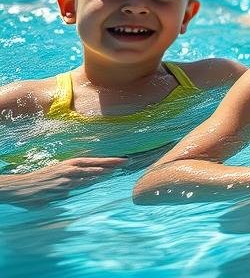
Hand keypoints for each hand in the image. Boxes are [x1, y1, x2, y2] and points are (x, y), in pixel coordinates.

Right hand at [3, 156, 125, 201]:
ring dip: (101, 177)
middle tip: (127, 163)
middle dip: (111, 167)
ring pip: (87, 180)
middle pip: (95, 169)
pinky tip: (88, 185)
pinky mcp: (60, 192)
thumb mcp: (57, 174)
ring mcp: (65, 182)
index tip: (123, 160)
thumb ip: (71, 179)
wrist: (19, 187)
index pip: (94, 162)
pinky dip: (81, 188)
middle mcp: (69, 171)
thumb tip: (83, 185)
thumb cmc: (39, 181)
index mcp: (69, 164)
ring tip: (115, 173)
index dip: (109, 161)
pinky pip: (74, 192)